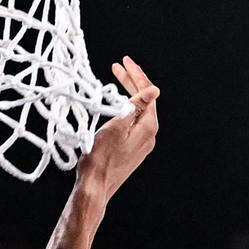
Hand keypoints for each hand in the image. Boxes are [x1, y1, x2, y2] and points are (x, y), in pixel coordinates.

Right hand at [78, 58, 160, 196]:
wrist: (95, 188)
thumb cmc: (101, 158)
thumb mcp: (117, 126)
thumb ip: (135, 106)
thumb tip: (154, 90)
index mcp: (148, 127)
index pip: (147, 93)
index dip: (135, 75)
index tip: (125, 61)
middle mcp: (148, 136)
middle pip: (144, 101)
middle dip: (131, 82)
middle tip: (118, 66)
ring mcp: (141, 144)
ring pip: (137, 112)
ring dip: (127, 94)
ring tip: (117, 79)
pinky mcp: (132, 150)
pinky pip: (132, 123)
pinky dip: (124, 109)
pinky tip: (116, 104)